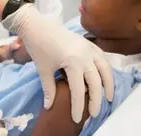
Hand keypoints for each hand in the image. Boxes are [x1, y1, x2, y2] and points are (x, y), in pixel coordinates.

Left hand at [2, 4, 113, 122]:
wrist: (36, 25)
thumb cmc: (38, 46)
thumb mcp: (43, 69)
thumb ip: (49, 88)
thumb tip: (49, 106)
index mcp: (74, 62)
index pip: (78, 90)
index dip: (77, 106)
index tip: (76, 118)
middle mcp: (85, 55)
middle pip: (95, 81)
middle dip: (96, 99)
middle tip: (94, 112)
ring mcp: (87, 47)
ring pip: (104, 67)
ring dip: (108, 82)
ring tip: (108, 95)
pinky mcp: (86, 41)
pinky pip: (101, 55)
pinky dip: (104, 66)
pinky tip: (103, 73)